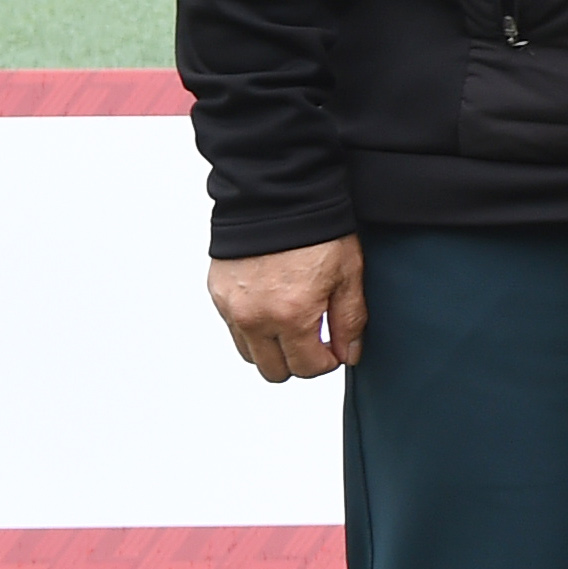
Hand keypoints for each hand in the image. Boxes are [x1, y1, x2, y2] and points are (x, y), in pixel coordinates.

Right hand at [209, 236, 366, 381]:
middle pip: (274, 371)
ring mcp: (232, 308)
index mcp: (290, 316)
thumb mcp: (348, 276)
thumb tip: (347, 354)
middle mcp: (254, 318)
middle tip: (315, 338)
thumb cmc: (317, 232)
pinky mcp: (218, 295)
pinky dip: (253, 327)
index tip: (334, 348)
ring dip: (272, 347)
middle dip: (298, 361)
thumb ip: (349, 321)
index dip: (326, 362)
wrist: (278, 197)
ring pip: (250, 354)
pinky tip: (273, 304)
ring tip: (293, 321)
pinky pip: (234, 329)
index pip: (306, 368)